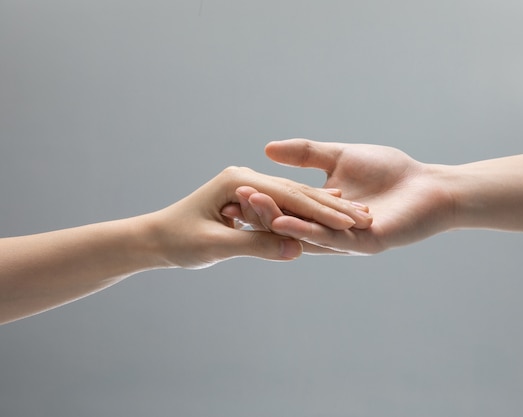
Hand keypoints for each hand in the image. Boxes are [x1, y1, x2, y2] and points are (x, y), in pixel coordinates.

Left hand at [147, 165, 373, 267]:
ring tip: (357, 215)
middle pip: (297, 193)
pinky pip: (285, 202)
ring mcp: (249, 184)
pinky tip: (332, 208)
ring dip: (325, 207)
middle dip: (331, 207)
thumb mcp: (216, 245)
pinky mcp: (250, 195)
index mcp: (238, 181)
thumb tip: (296, 249)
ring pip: (294, 196)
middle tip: (366, 217)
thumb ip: (256, 245)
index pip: (289, 197)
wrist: (155, 237)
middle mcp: (247, 177)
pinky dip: (309, 208)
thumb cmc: (179, 241)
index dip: (321, 212)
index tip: (351, 223)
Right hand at [224, 140, 454, 254]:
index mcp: (322, 211)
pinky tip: (285, 221)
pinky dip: (305, 231)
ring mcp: (345, 241)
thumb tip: (268, 148)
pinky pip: (329, 240)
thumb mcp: (340, 156)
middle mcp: (329, 230)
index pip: (285, 206)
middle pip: (289, 223)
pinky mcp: (362, 245)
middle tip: (235, 199)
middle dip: (263, 211)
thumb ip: (306, 154)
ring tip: (251, 206)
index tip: (236, 186)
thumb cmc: (390, 171)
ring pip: (305, 233)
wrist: (429, 186)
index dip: (262, 198)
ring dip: (277, 220)